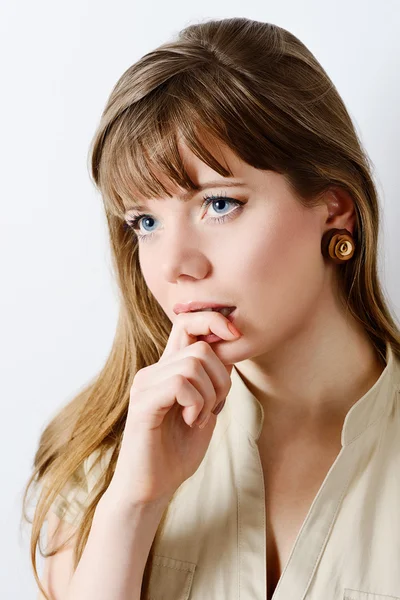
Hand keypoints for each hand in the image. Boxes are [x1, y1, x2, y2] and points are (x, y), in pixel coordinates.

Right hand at [108, 311, 241, 504]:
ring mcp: (146, 384)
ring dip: (210, 395)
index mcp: (169, 369)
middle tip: (214, 407)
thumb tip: (229, 352)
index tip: (235, 337)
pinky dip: (197, 404)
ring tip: (199, 418)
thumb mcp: (206, 410)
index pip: (187, 322)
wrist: (151, 488)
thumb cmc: (177, 452)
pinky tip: (190, 422)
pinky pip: (181, 383)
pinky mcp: (143, 402)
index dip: (213, 321)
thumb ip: (213, 381)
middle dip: (222, 378)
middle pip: (200, 345)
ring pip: (194, 363)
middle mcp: (155, 370)